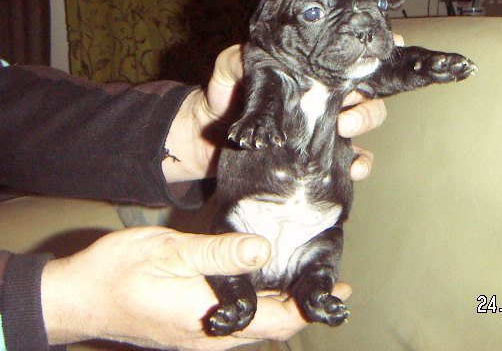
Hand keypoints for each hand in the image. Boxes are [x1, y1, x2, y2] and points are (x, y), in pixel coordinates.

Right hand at [41, 227, 351, 349]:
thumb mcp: (169, 252)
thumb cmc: (118, 272)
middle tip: (330, 286)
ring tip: (305, 286)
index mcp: (209, 319)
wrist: (76, 299)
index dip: (308, 308)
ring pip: (254, 330)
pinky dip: (259, 311)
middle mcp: (209, 339)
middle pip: (269, 329)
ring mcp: (199, 339)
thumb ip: (219, 253)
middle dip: (301, 309)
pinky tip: (263, 292)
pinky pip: (237, 327)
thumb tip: (264, 250)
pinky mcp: (189, 332)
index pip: (273, 320)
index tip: (338, 293)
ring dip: (282, 311)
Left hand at [163, 42, 394, 182]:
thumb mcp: (226, 75)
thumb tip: (247, 52)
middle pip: (367, 89)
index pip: (348, 59)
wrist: (206, 142)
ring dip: (364, 124)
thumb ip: (236, 61)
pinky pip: (353, 159)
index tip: (391, 48)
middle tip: (347, 107)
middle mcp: (324, 96)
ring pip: (366, 122)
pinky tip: (352, 168)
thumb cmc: (220, 100)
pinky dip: (360, 164)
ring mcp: (325, 126)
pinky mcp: (322, 155)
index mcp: (309, 72)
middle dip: (367, 95)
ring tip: (344, 130)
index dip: (375, 52)